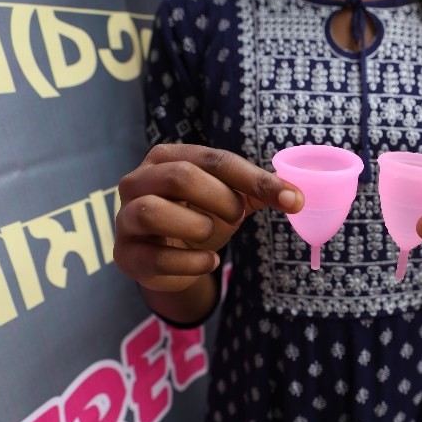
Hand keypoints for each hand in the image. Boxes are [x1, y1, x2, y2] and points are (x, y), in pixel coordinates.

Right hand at [114, 144, 302, 292]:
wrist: (167, 258)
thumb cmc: (197, 216)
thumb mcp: (228, 198)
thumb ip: (258, 192)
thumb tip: (296, 196)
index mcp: (167, 158)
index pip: (215, 160)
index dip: (257, 180)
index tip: (294, 200)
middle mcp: (138, 181)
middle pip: (181, 177)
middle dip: (222, 199)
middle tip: (238, 216)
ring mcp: (125, 217)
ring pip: (153, 211)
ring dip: (197, 226)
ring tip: (212, 236)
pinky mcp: (126, 254)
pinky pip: (154, 257)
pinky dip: (190, 263)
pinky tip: (208, 261)